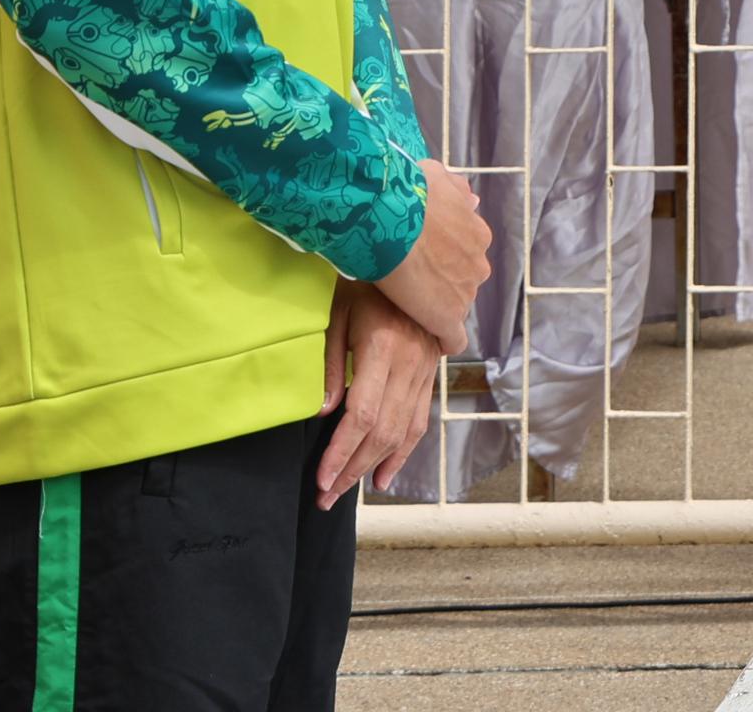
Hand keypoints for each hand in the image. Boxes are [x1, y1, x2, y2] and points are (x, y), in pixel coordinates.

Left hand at [316, 283, 443, 508]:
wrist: (410, 255)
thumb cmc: (362, 284)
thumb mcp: (335, 315)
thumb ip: (329, 365)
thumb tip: (322, 413)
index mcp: (384, 348)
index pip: (362, 415)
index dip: (341, 452)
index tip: (321, 478)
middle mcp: (411, 363)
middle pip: (383, 431)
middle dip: (352, 469)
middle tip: (325, 497)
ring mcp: (426, 369)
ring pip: (403, 431)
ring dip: (374, 467)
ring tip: (347, 492)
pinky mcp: (432, 372)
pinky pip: (420, 420)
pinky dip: (403, 453)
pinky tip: (384, 477)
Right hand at [376, 159, 491, 353]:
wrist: (390, 215)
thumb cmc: (408, 193)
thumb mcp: (437, 179)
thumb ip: (456, 191)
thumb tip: (472, 199)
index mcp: (476, 235)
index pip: (464, 255)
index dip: (444, 260)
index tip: (425, 262)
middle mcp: (477, 263)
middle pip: (462, 280)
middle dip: (443, 282)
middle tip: (412, 281)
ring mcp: (464, 292)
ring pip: (455, 304)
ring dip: (437, 306)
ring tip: (409, 308)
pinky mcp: (446, 316)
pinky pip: (452, 337)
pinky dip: (444, 340)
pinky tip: (432, 343)